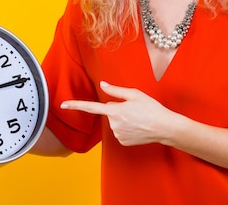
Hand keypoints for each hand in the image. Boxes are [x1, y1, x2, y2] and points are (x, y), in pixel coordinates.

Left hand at [60, 81, 175, 145]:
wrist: (164, 127)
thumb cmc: (151, 108)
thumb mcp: (135, 94)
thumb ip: (116, 90)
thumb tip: (103, 85)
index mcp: (115, 110)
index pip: (91, 107)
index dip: (76, 105)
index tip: (63, 104)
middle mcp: (114, 124)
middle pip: (109, 113)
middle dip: (118, 109)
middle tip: (135, 109)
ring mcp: (118, 134)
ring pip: (115, 123)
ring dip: (123, 119)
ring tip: (139, 118)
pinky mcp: (123, 142)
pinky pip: (120, 131)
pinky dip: (127, 128)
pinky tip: (138, 127)